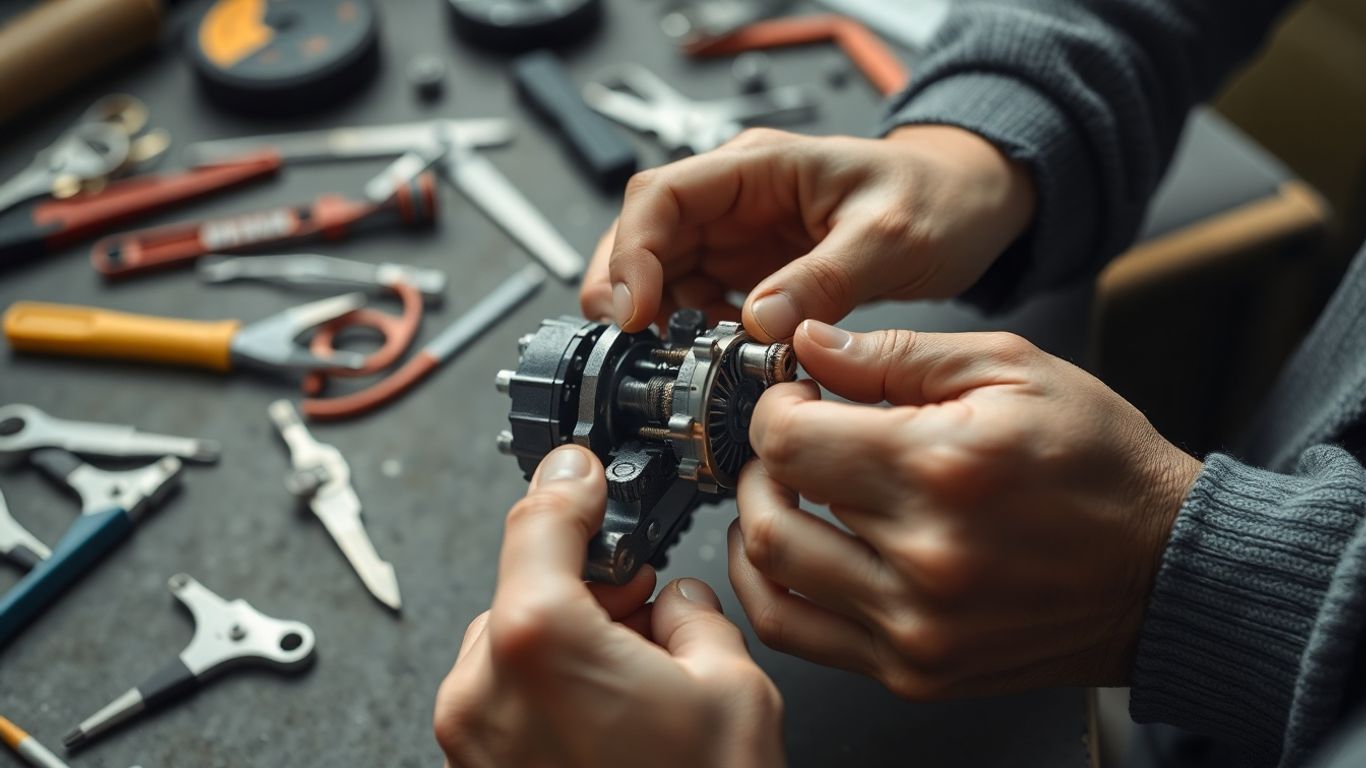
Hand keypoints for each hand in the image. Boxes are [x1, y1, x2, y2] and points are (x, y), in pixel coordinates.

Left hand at [434, 445, 784, 767]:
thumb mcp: (730, 689)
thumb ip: (692, 613)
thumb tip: (675, 600)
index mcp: (540, 641)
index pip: (538, 517)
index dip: (569, 479)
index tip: (582, 467)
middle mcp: (484, 685)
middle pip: (528, 583)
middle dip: (590, 582)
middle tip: (648, 599)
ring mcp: (470, 735)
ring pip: (517, 638)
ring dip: (572, 635)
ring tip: (641, 676)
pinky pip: (507, 692)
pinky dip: (552, 682)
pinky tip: (613, 711)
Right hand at [579, 125, 1034, 340]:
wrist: (969, 207)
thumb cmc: (936, 198)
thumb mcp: (888, 236)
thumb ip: (823, 280)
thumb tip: (761, 325)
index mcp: (758, 166)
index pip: (661, 196)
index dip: (633, 253)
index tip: (635, 311)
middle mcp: (736, 200)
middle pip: (644, 237)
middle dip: (625, 291)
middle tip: (633, 346)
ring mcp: (739, 238)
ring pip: (663, 275)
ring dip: (658, 319)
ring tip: (681, 361)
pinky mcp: (752, 274)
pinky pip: (700, 304)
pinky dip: (693, 335)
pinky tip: (713, 359)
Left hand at [729, 322, 1201, 696]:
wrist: (1165, 575)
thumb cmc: (1101, 466)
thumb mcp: (1014, 370)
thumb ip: (898, 354)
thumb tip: (808, 343)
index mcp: (943, 467)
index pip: (790, 441)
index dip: (774, 409)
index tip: (793, 400)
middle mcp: (924, 557)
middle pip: (772, 505)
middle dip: (763, 460)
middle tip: (792, 439)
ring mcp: (916, 627)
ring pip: (769, 573)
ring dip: (757, 520)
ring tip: (784, 492)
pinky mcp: (916, 670)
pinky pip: (797, 633)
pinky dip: (771, 587)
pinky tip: (792, 550)